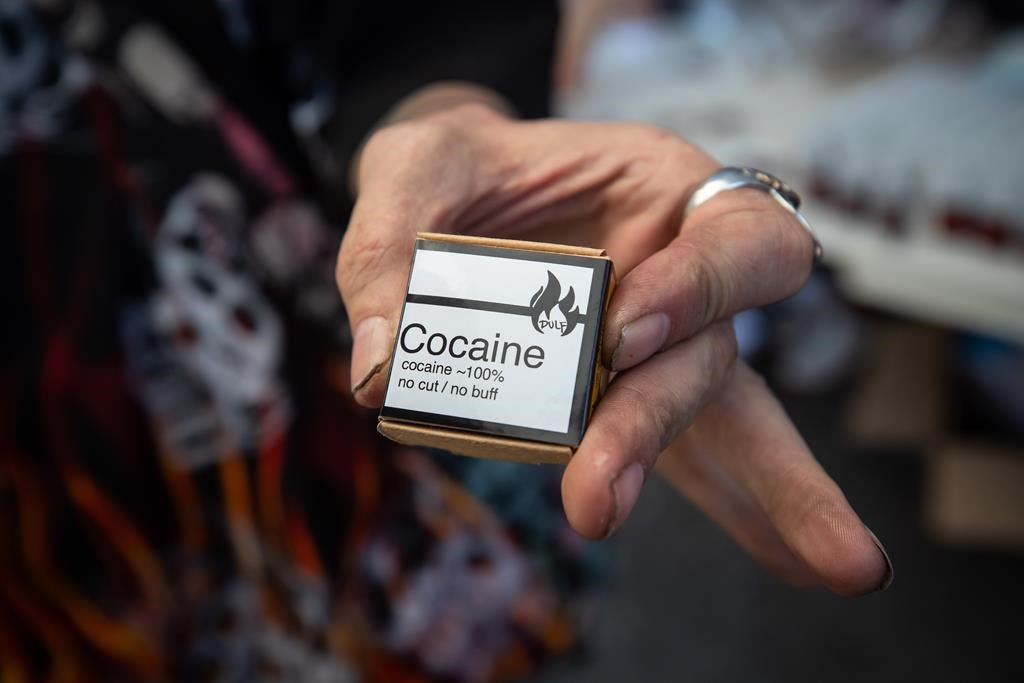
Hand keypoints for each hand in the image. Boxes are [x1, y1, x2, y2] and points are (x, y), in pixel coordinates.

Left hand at [337, 103, 891, 595]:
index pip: (736, 236)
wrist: (455, 197)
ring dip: (761, 498)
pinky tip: (794, 569)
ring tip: (831, 570)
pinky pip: (691, 456)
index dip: (700, 287)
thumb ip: (387, 245)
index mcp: (663, 190)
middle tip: (595, 499)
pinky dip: (741, 512)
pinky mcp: (626, 398)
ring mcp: (662, 347)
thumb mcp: (414, 168)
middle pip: (710, 353)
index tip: (620, 334)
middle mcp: (682, 274)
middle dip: (656, 425)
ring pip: (726, 418)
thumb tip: (381, 371)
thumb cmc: (457, 165)